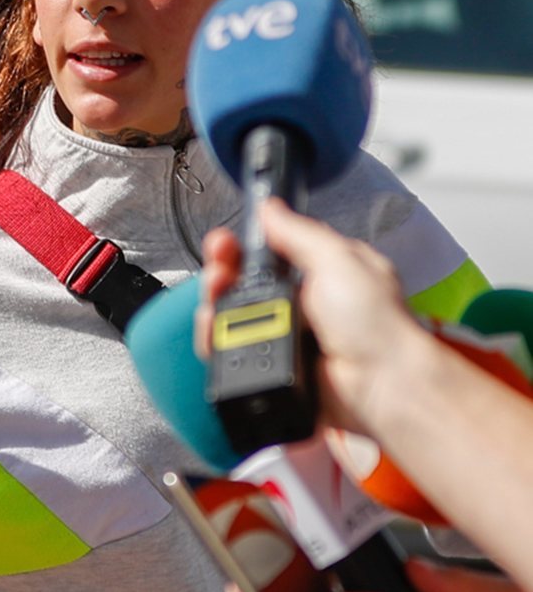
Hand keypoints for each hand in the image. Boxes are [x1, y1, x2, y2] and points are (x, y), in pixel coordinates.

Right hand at [198, 199, 422, 434]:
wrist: (378, 383)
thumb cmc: (376, 324)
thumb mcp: (338, 259)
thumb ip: (299, 233)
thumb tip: (271, 209)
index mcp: (320, 275)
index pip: (268, 254)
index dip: (242, 245)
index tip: (226, 241)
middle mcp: (299, 306)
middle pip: (240, 284)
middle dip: (221, 272)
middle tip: (218, 271)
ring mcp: (282, 339)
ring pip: (228, 317)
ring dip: (214, 305)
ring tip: (217, 301)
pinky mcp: (267, 368)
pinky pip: (226, 353)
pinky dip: (214, 341)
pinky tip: (216, 331)